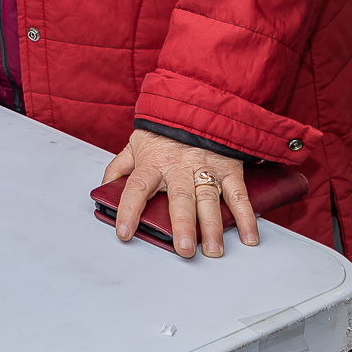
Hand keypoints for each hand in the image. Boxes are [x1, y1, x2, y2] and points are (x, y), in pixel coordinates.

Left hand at [99, 129, 258, 258]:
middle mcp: (179, 167)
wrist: (199, 101)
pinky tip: (249, 236)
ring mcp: (205, 167)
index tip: (124, 233)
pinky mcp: (229, 168)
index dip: (128, 210)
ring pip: (209, 199)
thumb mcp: (136, 143)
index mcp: (153, 162)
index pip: (136, 188)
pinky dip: (246, 216)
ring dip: (212, 226)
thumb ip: (119, 166)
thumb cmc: (165, 128)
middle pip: (180, 198)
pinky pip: (238, 194)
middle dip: (182, 225)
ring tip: (213, 249)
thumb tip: (103, 188)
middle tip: (184, 249)